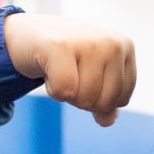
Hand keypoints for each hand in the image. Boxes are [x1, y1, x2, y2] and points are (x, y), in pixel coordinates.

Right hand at [3, 13, 135, 126]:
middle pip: (105, 102)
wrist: (27, 33)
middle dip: (82, 99)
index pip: (122, 99)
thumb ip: (106, 100)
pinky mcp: (60, 46)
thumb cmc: (65, 56)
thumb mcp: (92, 75)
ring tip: (59, 70)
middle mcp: (112, 42)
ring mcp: (88, 42)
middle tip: (69, 74)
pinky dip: (52, 90)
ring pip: (85, 99)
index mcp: (125, 47)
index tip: (83, 76)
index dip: (98, 99)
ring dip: (66, 94)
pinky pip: (64, 91)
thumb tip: (108, 120)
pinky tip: (48, 70)